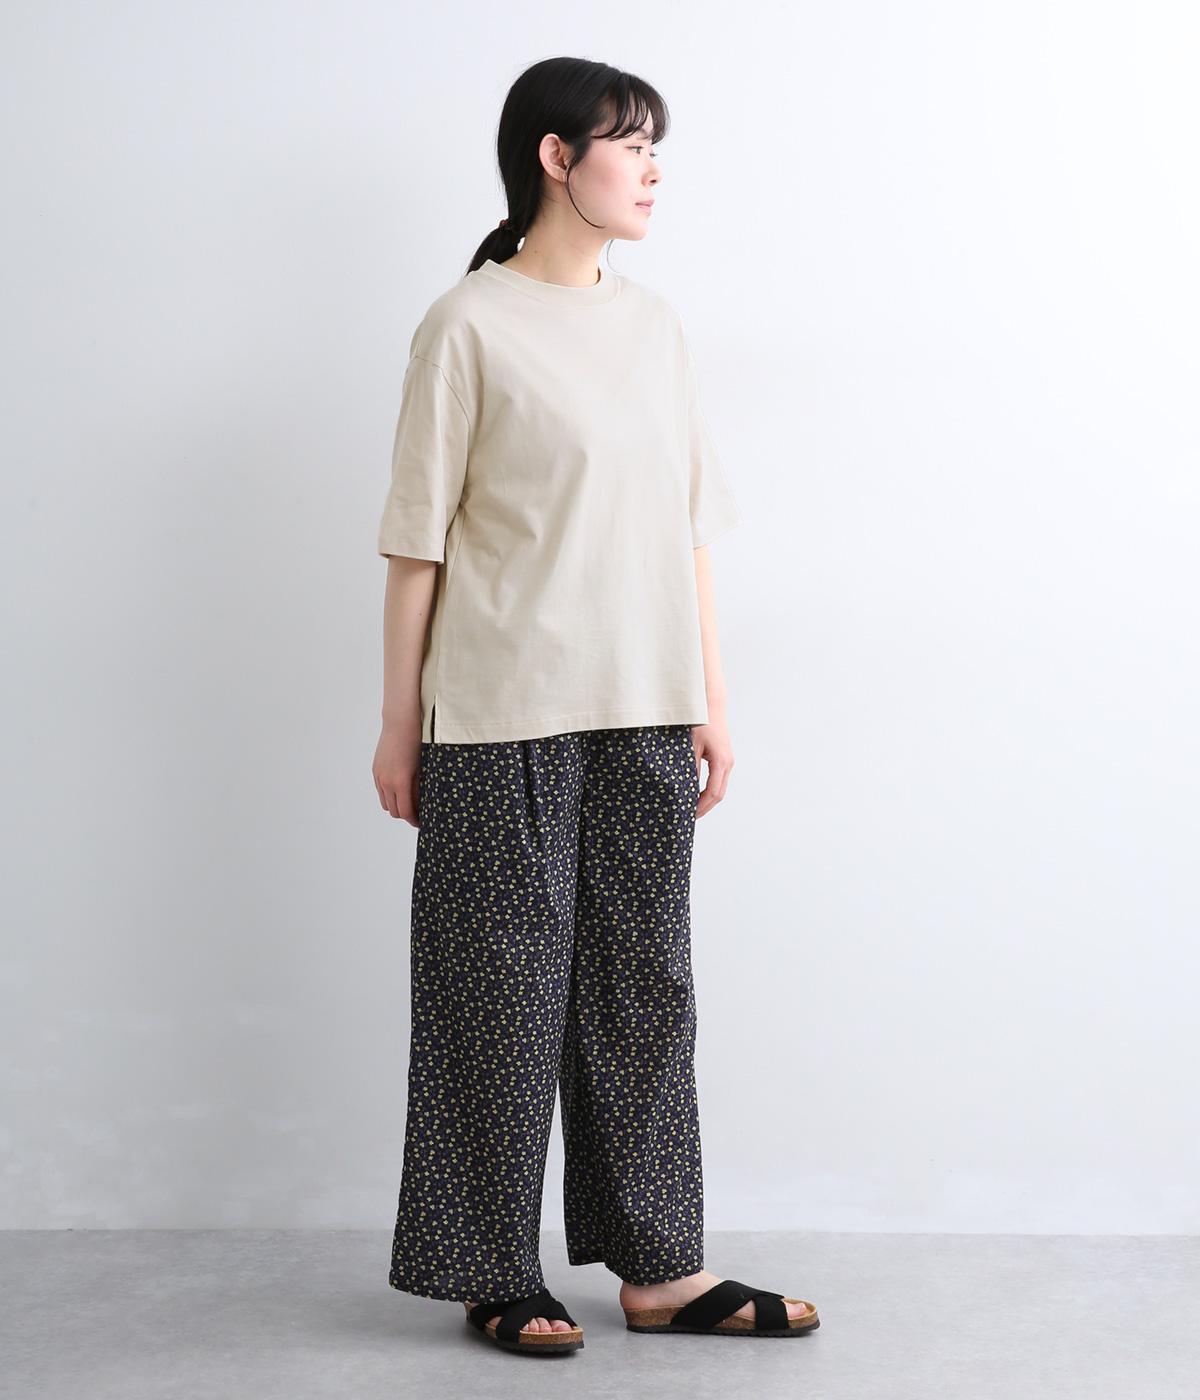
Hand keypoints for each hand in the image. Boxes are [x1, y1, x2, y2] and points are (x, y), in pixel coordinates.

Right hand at [373, 717, 423, 825]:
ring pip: (385, 803)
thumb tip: (422, 805)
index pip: (405, 812)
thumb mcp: (423, 767)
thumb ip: (420, 789)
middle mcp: (387, 782)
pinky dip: (389, 795)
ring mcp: (379, 776)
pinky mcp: (376, 770)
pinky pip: (380, 790)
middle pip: (394, 811)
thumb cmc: (417, 741)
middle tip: (418, 814)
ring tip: (409, 803)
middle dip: (406, 815)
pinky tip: (399, 790)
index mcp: (401, 782)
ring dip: (396, 806)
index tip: (422, 822)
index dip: (414, 820)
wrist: (400, 722)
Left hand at [690, 702, 733, 818]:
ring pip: (719, 788)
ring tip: (691, 809)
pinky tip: (696, 794)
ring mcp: (727, 761)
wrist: (711, 705)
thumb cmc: (700, 721)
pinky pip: (718, 780)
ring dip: (707, 800)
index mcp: (721, 762)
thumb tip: (684, 789)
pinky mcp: (723, 758)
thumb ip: (690, 768)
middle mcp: (728, 763)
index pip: (713, 792)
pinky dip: (708, 790)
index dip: (701, 807)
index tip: (689, 815)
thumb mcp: (691, 746)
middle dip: (704, 807)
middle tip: (689, 818)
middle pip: (718, 794)